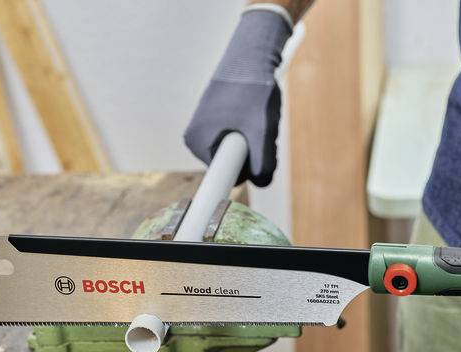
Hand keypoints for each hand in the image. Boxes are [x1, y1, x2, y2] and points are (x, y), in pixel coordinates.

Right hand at [184, 9, 291, 186]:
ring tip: (258, 114)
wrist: (251, 52)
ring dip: (256, 140)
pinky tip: (255, 110)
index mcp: (197, 143)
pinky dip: (254, 129)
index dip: (234, 180)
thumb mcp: (262, 130)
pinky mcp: (219, 120)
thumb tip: (262, 183)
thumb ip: (264, 163)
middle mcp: (196, 138)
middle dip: (253, 153)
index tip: (231, 190)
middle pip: (234, 165)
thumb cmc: (252, 88)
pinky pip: (240, 137)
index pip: (219, 178)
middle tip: (262, 128)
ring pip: (240, 151)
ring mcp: (207, 128)